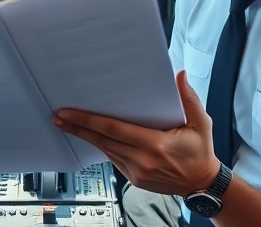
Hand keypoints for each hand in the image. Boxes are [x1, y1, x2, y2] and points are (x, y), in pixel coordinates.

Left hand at [53, 70, 220, 195]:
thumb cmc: (200, 152)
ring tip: (67, 124)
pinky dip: (101, 147)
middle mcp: (142, 160)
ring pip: (105, 151)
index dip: (88, 120)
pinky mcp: (134, 179)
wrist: (201, 184)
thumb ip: (189, 98)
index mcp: (155, 145)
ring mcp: (136, 172)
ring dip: (86, 137)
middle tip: (59, 117)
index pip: (114, 129)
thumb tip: (179, 75)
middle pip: (102, 141)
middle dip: (78, 128)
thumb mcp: (200, 123)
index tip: (69, 113)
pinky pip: (113, 159)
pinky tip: (90, 136)